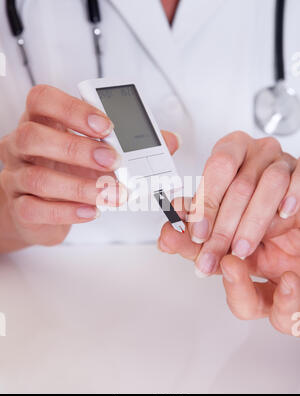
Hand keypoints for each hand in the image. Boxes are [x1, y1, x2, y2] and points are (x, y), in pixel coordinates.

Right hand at [0, 85, 178, 250]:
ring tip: (111, 193)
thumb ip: (131, 144)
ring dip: (80, 186)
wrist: (39, 207)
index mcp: (42, 121)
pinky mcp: (20, 206)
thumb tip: (170, 141)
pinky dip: (67, 211)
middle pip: (34, 136)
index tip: (107, 126)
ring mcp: (17, 176)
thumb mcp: (95, 151)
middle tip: (113, 162)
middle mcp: (22, 145)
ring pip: (37, 177)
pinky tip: (92, 211)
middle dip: (77, 149)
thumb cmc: (69, 171)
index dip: (73, 109)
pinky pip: (35, 208)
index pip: (44, 100)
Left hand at [158, 131, 299, 334]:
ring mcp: (283, 162)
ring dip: (252, 223)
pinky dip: (291, 198)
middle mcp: (256, 154)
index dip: (205, 202)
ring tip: (241, 249)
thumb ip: (191, 233)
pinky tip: (283, 215)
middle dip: (223, 226)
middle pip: (239, 183)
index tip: (197, 233)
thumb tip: (167, 236)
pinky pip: (299, 179)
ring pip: (269, 184)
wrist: (286, 236)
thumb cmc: (248, 223)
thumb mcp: (217, 231)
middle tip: (212, 254)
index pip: (217, 168)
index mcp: (231, 154)